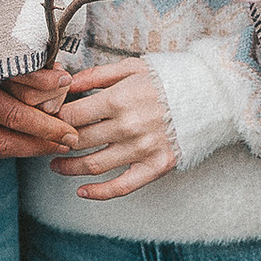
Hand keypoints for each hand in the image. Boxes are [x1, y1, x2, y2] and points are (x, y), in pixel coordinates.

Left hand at [49, 61, 177, 199]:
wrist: (211, 95)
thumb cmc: (169, 78)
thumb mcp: (132, 67)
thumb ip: (96, 75)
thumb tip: (64, 83)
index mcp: (119, 98)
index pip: (71, 116)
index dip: (54, 119)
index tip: (48, 121)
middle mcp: (128, 126)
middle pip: (78, 141)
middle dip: (58, 144)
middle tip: (49, 144)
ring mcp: (142, 149)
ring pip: (93, 165)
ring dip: (69, 168)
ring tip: (57, 165)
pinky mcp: (156, 166)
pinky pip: (122, 186)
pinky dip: (98, 193)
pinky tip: (82, 192)